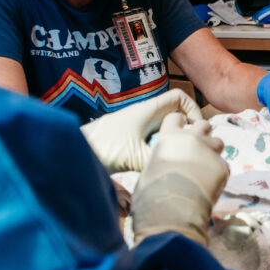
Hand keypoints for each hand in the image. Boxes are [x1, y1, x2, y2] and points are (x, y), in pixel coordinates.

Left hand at [80, 89, 202, 172]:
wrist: (72, 152)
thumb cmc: (102, 146)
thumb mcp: (134, 156)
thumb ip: (159, 162)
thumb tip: (180, 170)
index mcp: (148, 110)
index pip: (179, 98)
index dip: (193, 110)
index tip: (197, 131)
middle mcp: (145, 117)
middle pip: (175, 117)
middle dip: (186, 132)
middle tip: (193, 150)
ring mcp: (138, 129)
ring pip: (165, 132)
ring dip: (173, 145)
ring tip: (179, 161)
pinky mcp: (131, 143)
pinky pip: (154, 145)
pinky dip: (160, 154)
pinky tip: (161, 168)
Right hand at [131, 112, 227, 246]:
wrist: (172, 209)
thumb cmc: (151, 192)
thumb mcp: (148, 170)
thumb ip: (159, 160)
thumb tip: (159, 167)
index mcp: (169, 136)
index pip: (176, 117)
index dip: (179, 124)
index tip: (180, 134)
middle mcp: (191, 138)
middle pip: (203, 124)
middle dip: (202, 134)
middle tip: (197, 149)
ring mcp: (209, 151)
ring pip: (218, 141)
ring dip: (213, 151)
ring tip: (206, 166)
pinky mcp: (222, 166)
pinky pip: (223, 165)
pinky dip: (218, 172)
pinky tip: (210, 185)